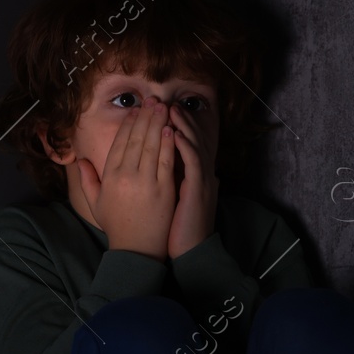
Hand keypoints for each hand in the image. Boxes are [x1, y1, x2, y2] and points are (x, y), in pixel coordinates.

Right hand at [77, 99, 177, 260]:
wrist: (136, 250)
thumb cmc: (117, 227)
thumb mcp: (96, 203)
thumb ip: (87, 180)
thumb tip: (79, 160)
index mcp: (109, 177)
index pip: (119, 143)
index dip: (128, 124)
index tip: (136, 110)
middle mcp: (125, 176)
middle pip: (135, 139)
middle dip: (144, 117)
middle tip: (153, 99)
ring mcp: (145, 182)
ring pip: (151, 146)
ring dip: (157, 124)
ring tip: (163, 107)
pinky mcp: (163, 190)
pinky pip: (165, 162)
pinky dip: (168, 144)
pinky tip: (171, 129)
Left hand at [165, 100, 218, 260]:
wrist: (191, 252)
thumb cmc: (175, 230)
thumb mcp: (170, 201)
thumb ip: (164, 182)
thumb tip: (156, 169)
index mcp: (191, 176)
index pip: (181, 144)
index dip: (169, 126)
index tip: (152, 113)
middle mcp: (199, 174)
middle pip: (189, 138)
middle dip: (174, 119)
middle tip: (160, 102)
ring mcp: (201, 181)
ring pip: (194, 146)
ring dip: (182, 125)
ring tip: (168, 109)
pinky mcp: (200, 189)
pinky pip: (194, 162)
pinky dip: (186, 146)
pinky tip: (176, 133)